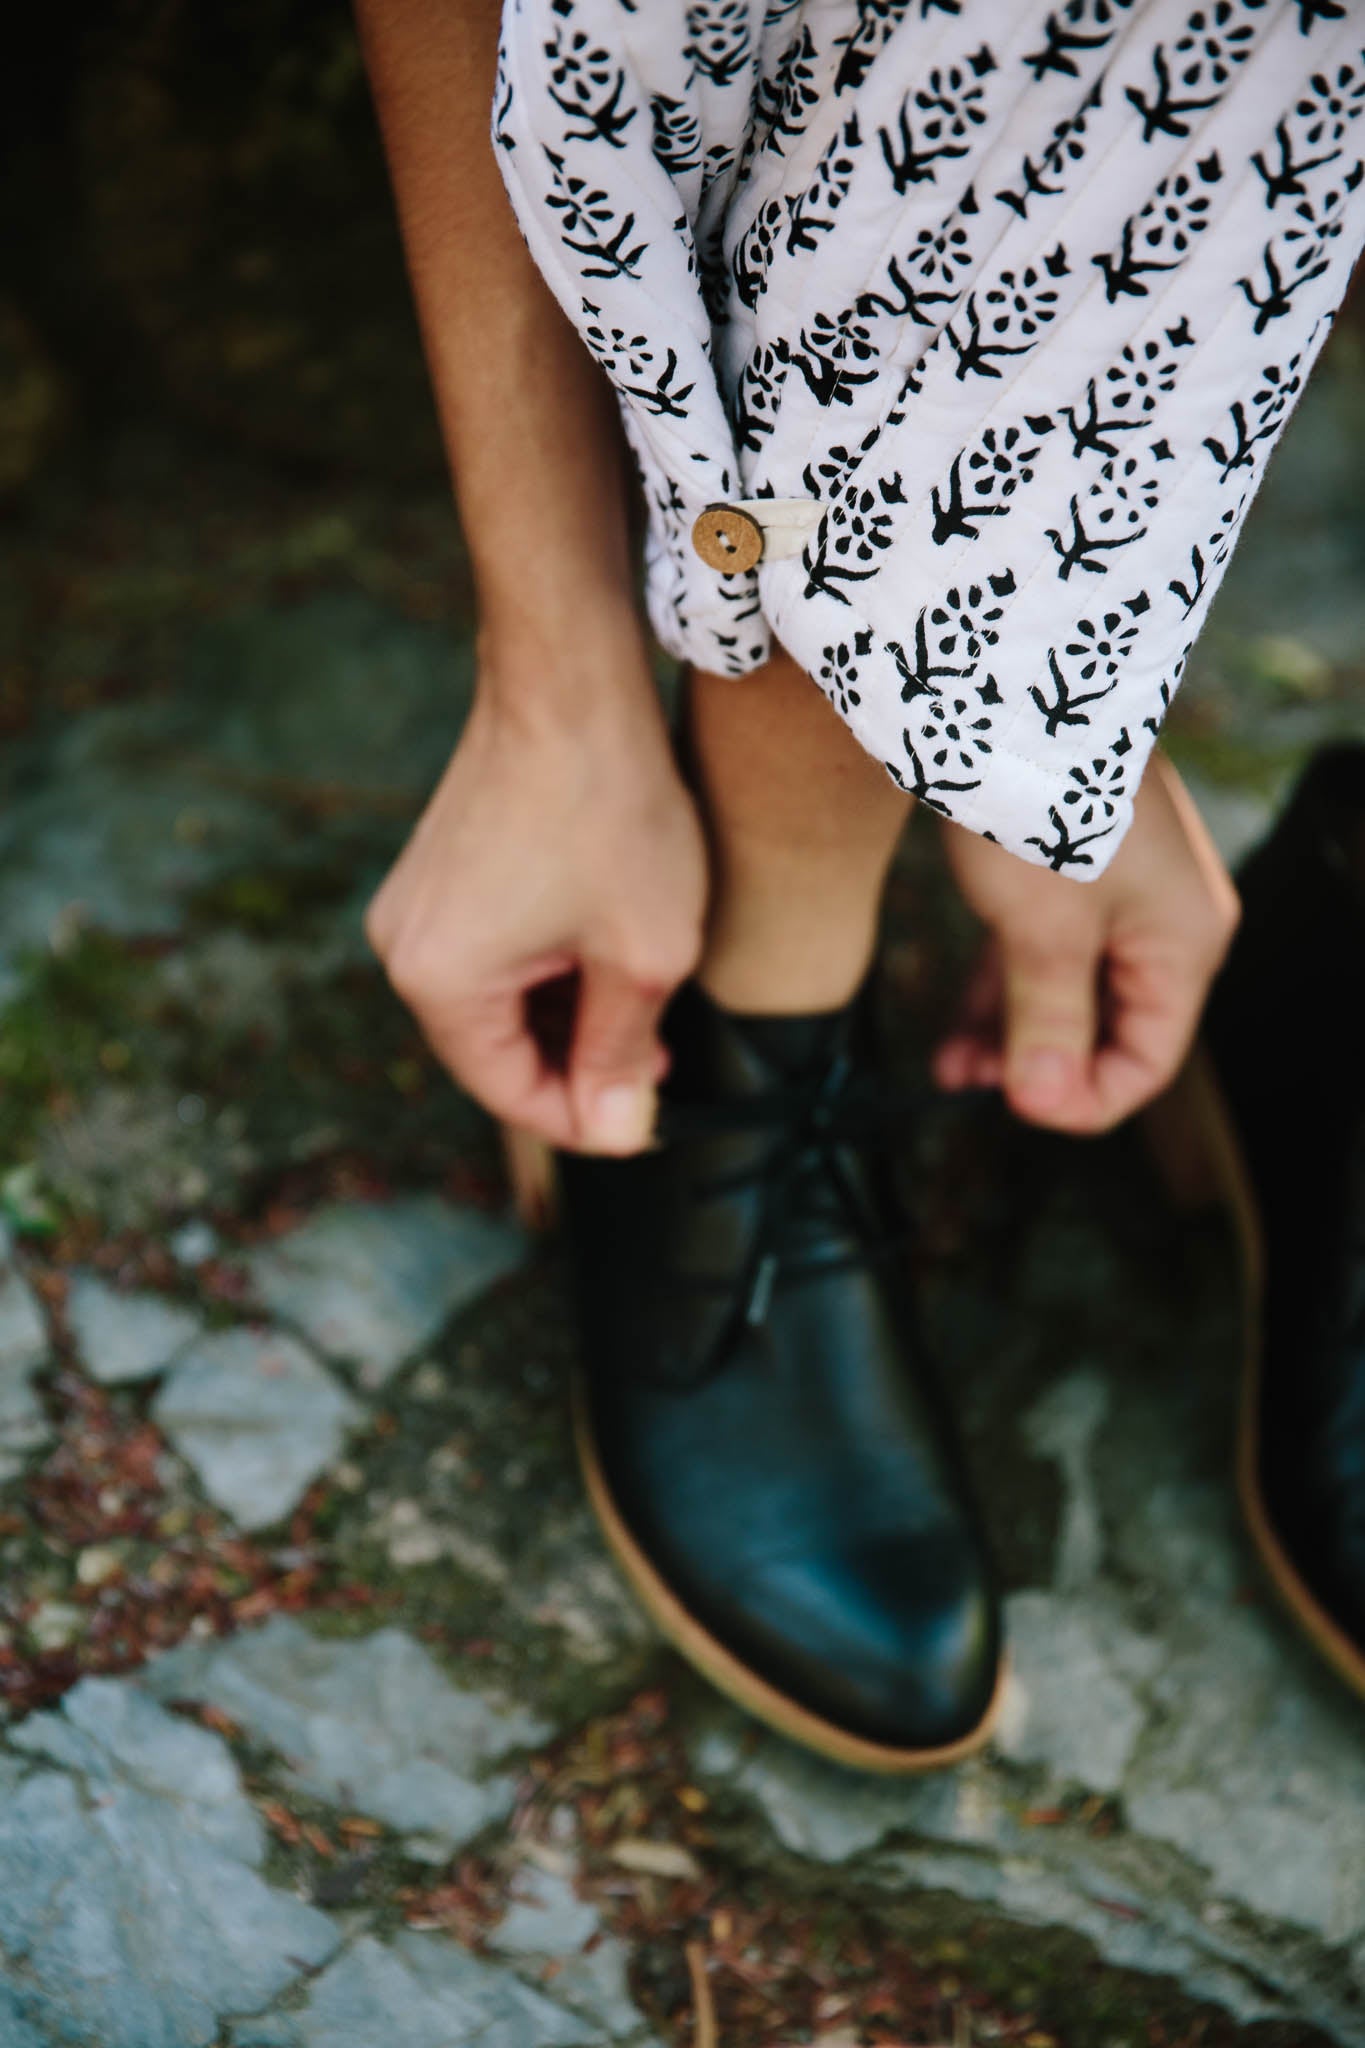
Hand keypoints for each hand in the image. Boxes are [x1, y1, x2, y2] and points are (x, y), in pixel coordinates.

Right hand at [366, 637, 706, 1154]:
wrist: (571, 681)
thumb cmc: (611, 811)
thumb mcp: (642, 953)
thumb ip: (621, 1054)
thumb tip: (613, 1133)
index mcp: (441, 983)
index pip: (513, 1094)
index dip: (587, 1119)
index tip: (647, 1118)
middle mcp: (403, 949)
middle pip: (497, 1051)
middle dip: (579, 1063)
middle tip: (656, 1058)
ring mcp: (413, 906)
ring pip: (497, 1003)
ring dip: (567, 1014)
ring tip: (641, 1002)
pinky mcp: (434, 872)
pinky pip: (489, 954)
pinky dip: (544, 967)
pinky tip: (601, 952)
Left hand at [934, 753, 1238, 1132]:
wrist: (1013, 700)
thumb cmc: (1042, 814)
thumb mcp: (1042, 932)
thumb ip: (1045, 1021)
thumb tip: (1042, 1102)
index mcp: (1182, 945)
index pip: (1148, 1060)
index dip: (1084, 1099)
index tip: (1015, 1108)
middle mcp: (1163, 924)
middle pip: (1107, 1030)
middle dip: (1037, 1068)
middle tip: (969, 1088)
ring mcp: (1117, 896)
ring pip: (1067, 994)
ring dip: (1010, 1037)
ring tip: (949, 1070)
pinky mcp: (1070, 873)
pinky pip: (1044, 954)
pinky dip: (1003, 991)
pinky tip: (956, 1030)